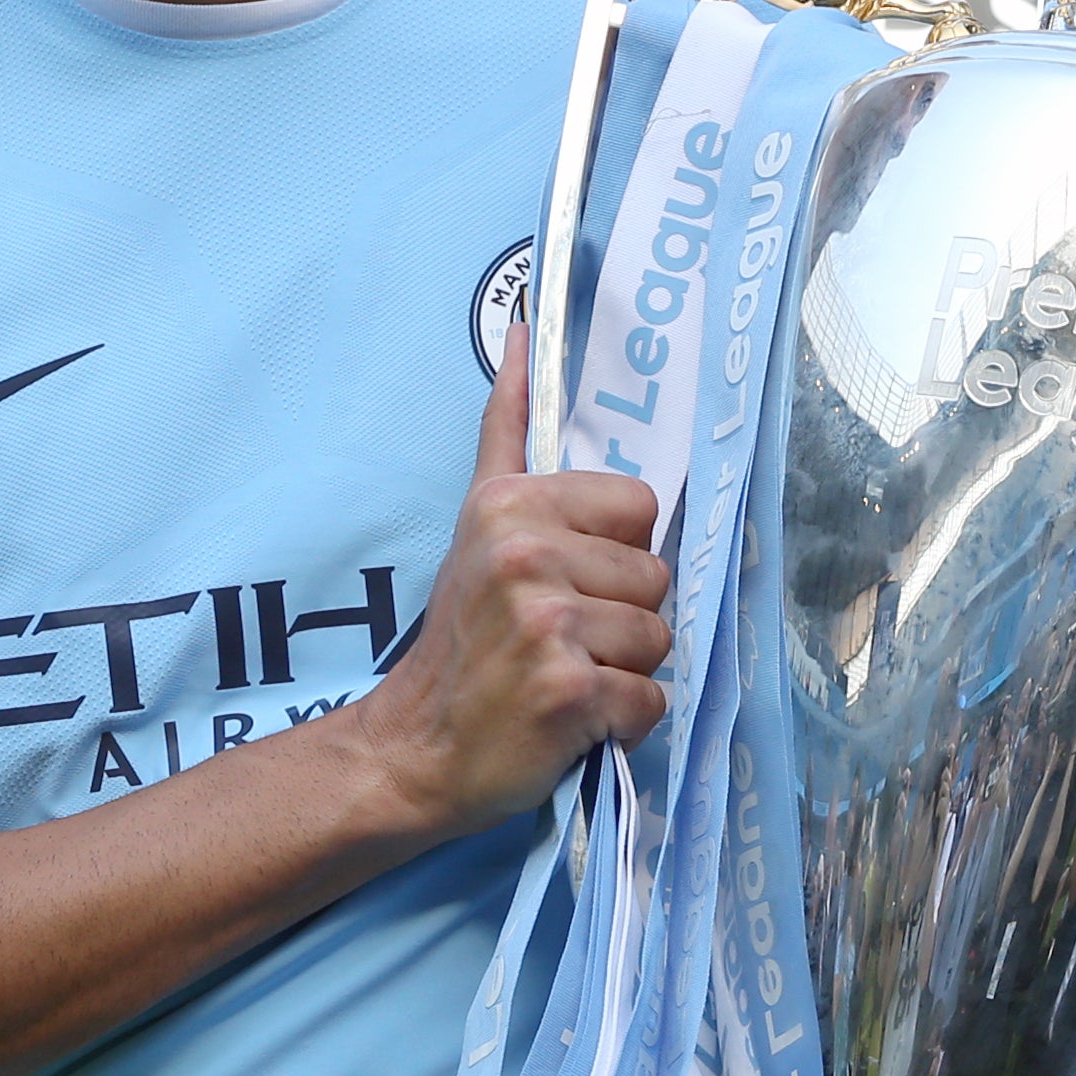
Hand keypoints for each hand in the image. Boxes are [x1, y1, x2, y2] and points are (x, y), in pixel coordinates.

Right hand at [341, 326, 676, 842]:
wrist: (415, 747)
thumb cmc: (460, 637)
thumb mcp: (476, 520)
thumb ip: (508, 427)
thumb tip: (526, 328)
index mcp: (512, 503)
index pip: (640, 507)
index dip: (614, 553)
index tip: (563, 581)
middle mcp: (527, 555)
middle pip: (656, 577)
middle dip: (620, 618)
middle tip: (556, 640)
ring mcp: (547, 625)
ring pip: (659, 639)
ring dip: (622, 671)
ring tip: (561, 677)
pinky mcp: (569, 693)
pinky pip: (650, 701)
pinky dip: (620, 724)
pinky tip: (570, 720)